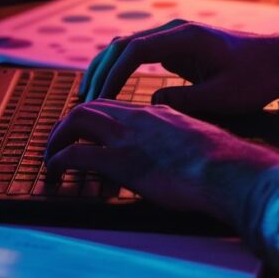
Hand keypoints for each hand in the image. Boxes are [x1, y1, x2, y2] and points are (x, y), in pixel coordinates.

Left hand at [44, 100, 278, 223]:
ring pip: (77, 121)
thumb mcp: (202, 145)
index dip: (99, 117)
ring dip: (58, 137)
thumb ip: (186, 144)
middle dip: (70, 122)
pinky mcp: (119, 160)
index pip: (118, 107)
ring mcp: (127, 137)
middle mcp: (139, 118)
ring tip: (51, 154)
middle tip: (60, 140)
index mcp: (159, 113)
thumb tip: (186, 156)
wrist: (228, 171)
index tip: (90, 131)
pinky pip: (76, 154)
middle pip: (92, 107)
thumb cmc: (225, 165)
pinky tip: (54, 169)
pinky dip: (59, 159)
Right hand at [80, 20, 278, 113]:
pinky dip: (120, 71)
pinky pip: (138, 56)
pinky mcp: (176, 50)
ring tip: (90, 98)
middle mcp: (174, 32)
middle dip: (100, 71)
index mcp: (184, 37)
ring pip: (126, 48)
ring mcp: (173, 39)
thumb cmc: (255, 78)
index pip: (134, 49)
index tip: (100, 99)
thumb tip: (150, 102)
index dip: (112, 74)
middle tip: (84, 101)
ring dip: (106, 69)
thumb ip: (182, 100)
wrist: (278, 63)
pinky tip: (111, 93)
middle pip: (122, 44)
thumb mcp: (220, 97)